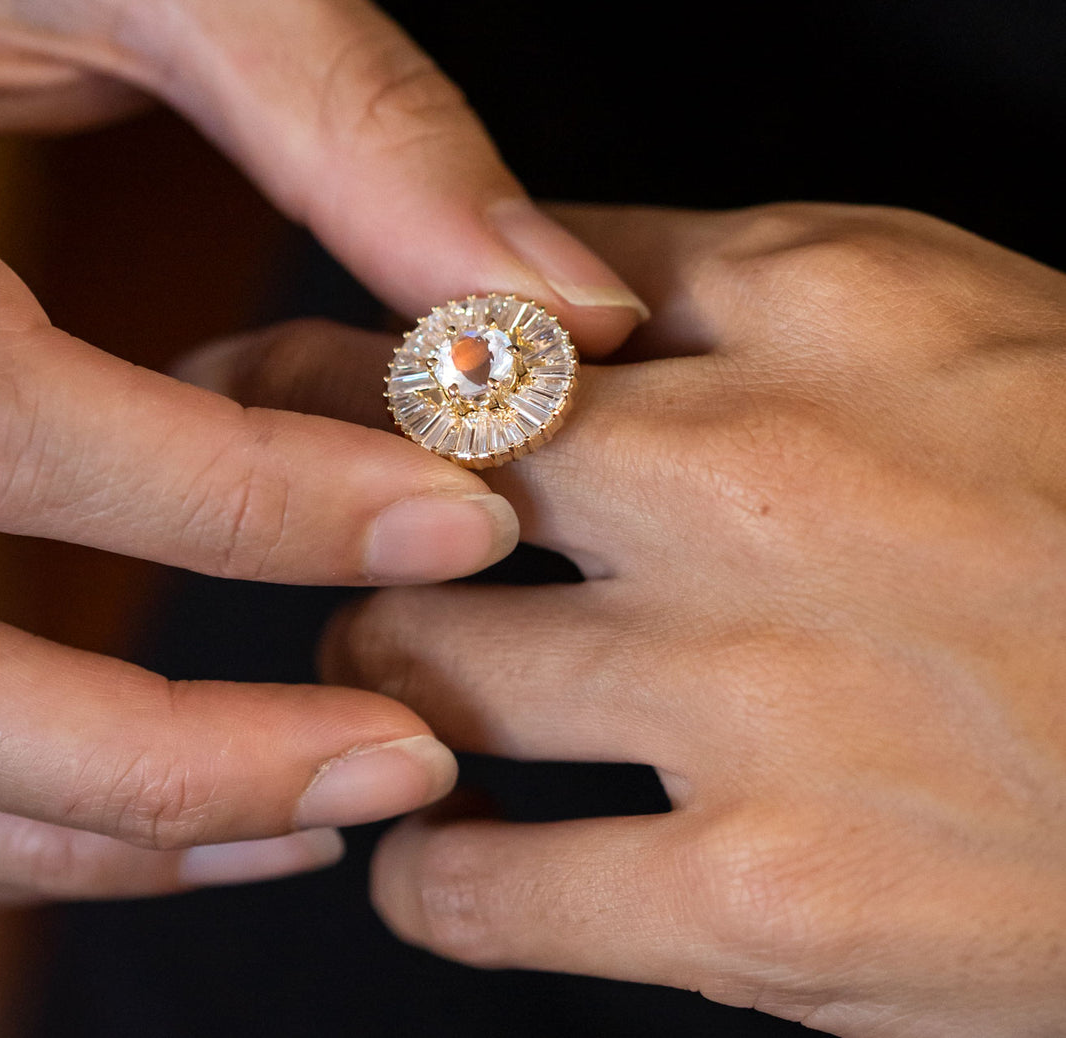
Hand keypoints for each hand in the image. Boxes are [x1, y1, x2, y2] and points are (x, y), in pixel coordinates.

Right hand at [0, 0, 645, 906]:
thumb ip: (358, 121)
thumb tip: (558, 310)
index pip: (1, 422)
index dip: (254, 501)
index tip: (470, 511)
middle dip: (156, 760)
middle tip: (395, 766)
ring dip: (98, 816)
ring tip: (322, 807)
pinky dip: (26, 797)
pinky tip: (188, 791)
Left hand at [224, 203, 1065, 1033]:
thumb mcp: (926, 311)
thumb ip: (716, 285)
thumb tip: (527, 293)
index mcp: (802, 312)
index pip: (483, 294)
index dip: (337, 333)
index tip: (264, 366)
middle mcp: (753, 481)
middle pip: (401, 446)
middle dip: (297, 465)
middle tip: (266, 497)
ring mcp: (752, 698)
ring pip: (412, 654)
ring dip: (374, 654)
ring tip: (395, 661)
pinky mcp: (771, 906)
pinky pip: (480, 888)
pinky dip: (423, 863)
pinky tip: (437, 835)